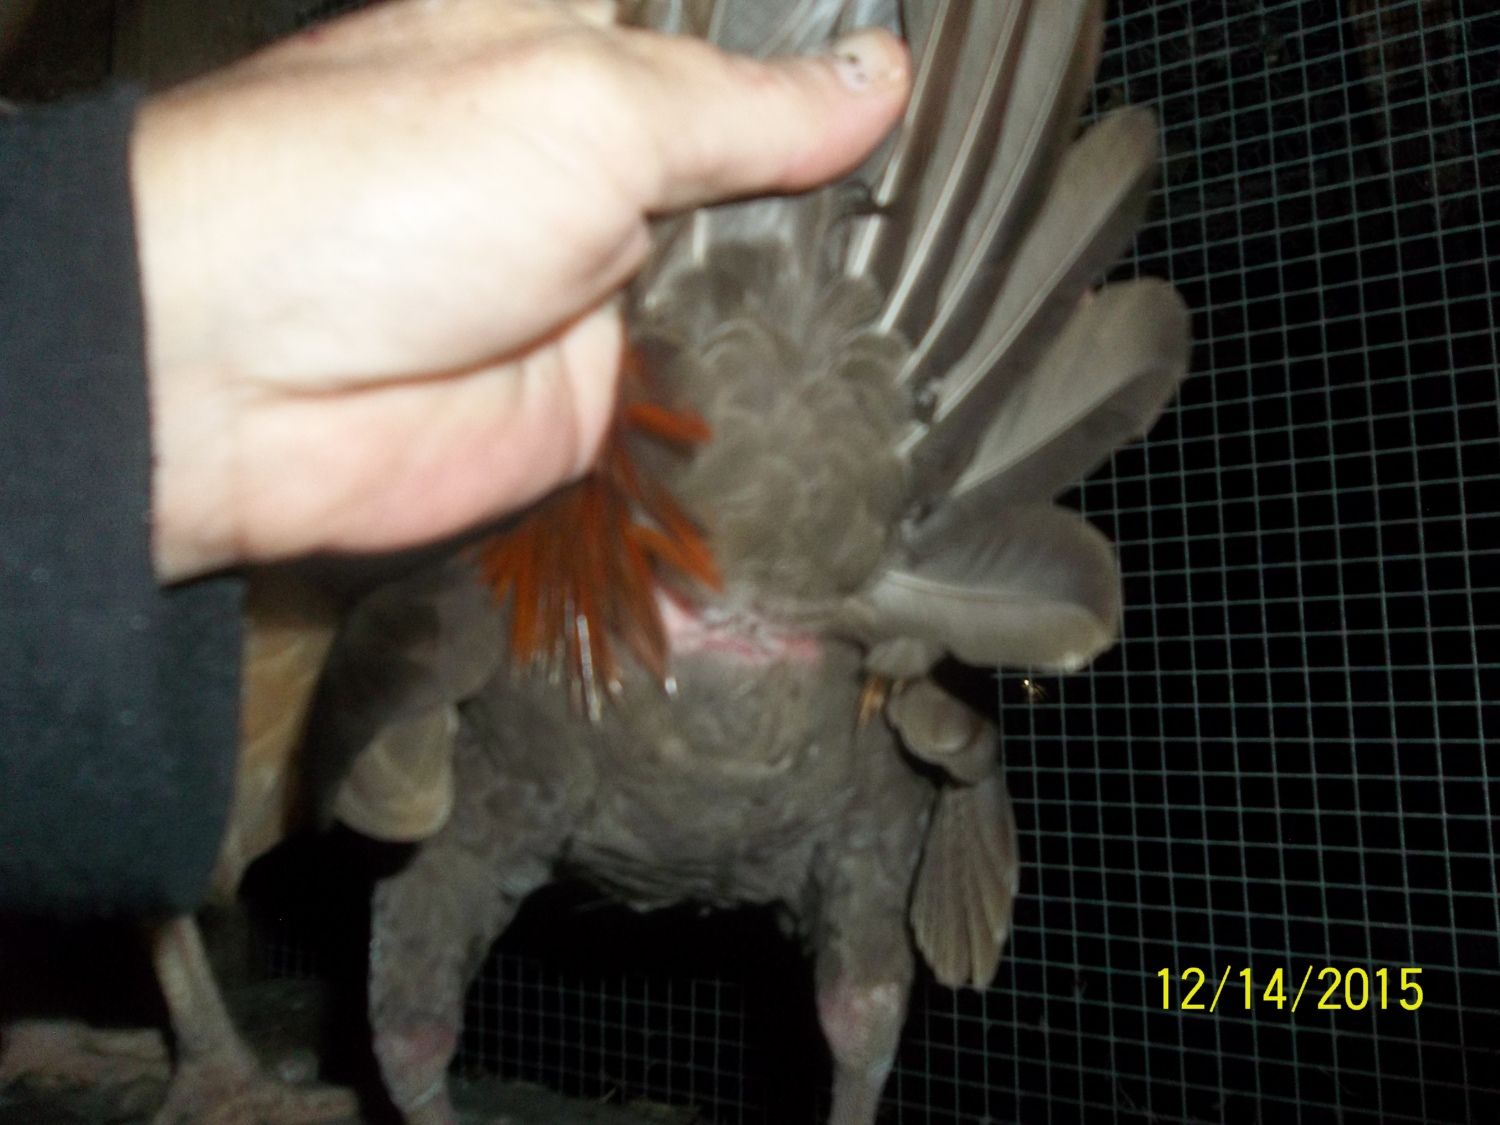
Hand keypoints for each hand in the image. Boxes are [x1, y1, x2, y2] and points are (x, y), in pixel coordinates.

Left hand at [132, 0, 909, 582]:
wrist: (247, 381)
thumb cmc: (385, 186)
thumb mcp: (586, 103)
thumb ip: (743, 105)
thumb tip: (878, 77)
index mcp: (576, 43)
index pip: (724, 28)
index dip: (817, 41)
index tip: (928, 59)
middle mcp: (595, 159)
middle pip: (751, 156)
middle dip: (837, 172)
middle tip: (963, 189)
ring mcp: (603, 280)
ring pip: (745, 278)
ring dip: (817, 288)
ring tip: (949, 284)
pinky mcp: (602, 393)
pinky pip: (710, 388)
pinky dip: (774, 389)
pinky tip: (874, 379)